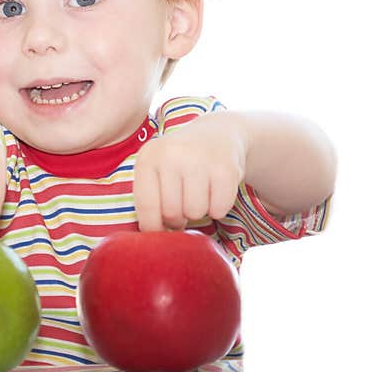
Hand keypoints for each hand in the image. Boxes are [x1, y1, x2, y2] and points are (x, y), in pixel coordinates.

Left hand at [133, 112, 247, 230]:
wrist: (219, 133)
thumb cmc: (181, 162)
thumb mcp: (157, 169)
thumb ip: (149, 198)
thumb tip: (151, 238)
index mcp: (148, 157)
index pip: (146, 206)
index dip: (152, 227)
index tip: (158, 231)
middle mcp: (172, 154)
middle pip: (171, 213)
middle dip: (178, 218)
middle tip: (183, 204)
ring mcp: (199, 160)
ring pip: (195, 213)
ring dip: (199, 212)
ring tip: (199, 193)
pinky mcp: (225, 169)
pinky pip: (219, 210)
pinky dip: (218, 208)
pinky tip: (215, 190)